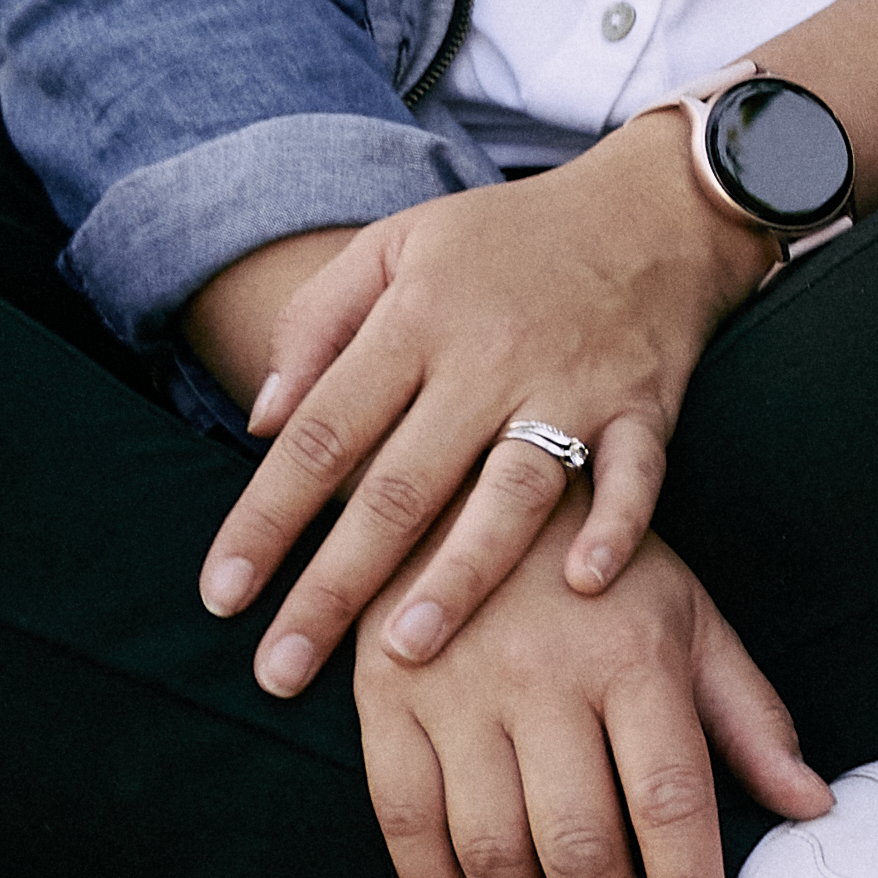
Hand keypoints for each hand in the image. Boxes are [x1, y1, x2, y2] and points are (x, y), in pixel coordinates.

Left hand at [188, 127, 766, 696]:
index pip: (324, 433)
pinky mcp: (649, 405)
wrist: (656, 206)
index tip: (222, 595)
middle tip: (281, 671)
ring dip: (458, 575)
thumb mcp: (397, 244)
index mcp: (416, 318)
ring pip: (510, 494)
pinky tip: (583, 585)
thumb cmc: (508, 237)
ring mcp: (574, 384)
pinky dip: (617, 529)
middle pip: (400, 487)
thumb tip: (259, 419)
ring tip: (404, 652)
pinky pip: (637, 477)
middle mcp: (489, 357)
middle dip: (333, 586)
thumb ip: (318, 322)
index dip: (266, 517)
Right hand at [353, 532, 830, 877]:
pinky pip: (407, 821)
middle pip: (579, 844)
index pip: (670, 800)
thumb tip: (812, 804)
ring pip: (491, 849)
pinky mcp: (386, 702)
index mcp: (635, 658)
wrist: (468, 479)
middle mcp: (545, 680)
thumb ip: (749, 715)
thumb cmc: (602, 566)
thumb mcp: (691, 617)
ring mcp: (456, 693)